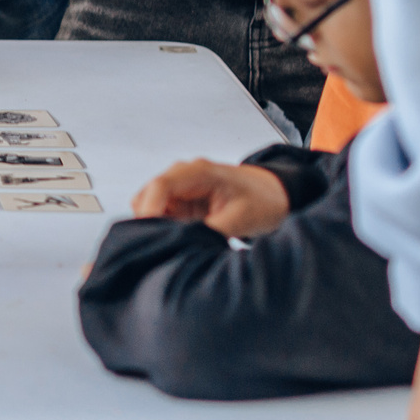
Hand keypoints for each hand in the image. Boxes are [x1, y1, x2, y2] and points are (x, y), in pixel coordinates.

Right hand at [129, 159, 291, 238]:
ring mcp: (180, 189)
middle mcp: (183, 176)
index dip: (150, 212)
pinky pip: (159, 215)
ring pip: (148, 207)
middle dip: (149, 222)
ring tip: (175, 245)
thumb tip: (184, 245)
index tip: (151, 236)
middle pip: (147, 197)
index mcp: (198, 172)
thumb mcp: (241, 219)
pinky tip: (178, 241)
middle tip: (165, 246)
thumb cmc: (262, 201)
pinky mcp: (181, 203)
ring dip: (156, 226)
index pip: (160, 186)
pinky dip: (163, 229)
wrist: (273, 195)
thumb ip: (210, 230)